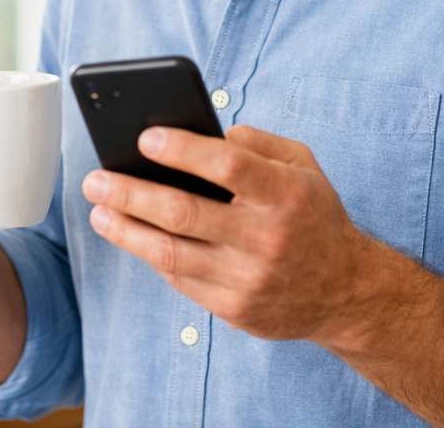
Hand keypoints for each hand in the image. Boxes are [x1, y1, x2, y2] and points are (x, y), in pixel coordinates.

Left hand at [81, 124, 379, 342]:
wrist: (346, 292)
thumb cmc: (315, 217)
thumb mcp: (304, 165)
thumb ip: (259, 142)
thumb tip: (207, 133)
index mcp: (286, 193)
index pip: (227, 166)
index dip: (182, 150)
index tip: (144, 138)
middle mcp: (266, 237)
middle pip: (184, 212)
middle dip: (131, 193)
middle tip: (96, 179)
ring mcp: (248, 279)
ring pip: (170, 252)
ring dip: (126, 229)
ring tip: (99, 210)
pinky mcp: (234, 309)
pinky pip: (180, 279)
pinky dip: (151, 255)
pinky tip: (133, 236)